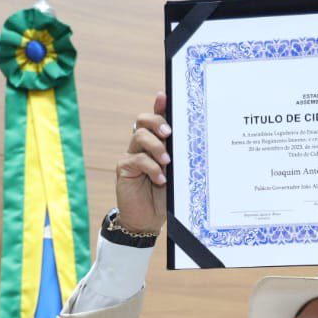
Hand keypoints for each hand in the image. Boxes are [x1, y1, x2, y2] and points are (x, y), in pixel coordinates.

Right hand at [115, 92, 169, 233]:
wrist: (149, 220)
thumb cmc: (166, 196)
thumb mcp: (178, 175)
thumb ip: (179, 157)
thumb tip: (192, 141)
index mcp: (158, 143)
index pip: (157, 118)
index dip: (159, 106)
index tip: (164, 97)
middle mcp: (143, 145)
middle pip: (143, 120)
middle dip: (157, 121)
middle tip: (168, 134)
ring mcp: (132, 155)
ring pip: (140, 136)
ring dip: (156, 147)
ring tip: (167, 162)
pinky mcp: (124, 168)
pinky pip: (137, 160)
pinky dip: (151, 168)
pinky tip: (160, 179)